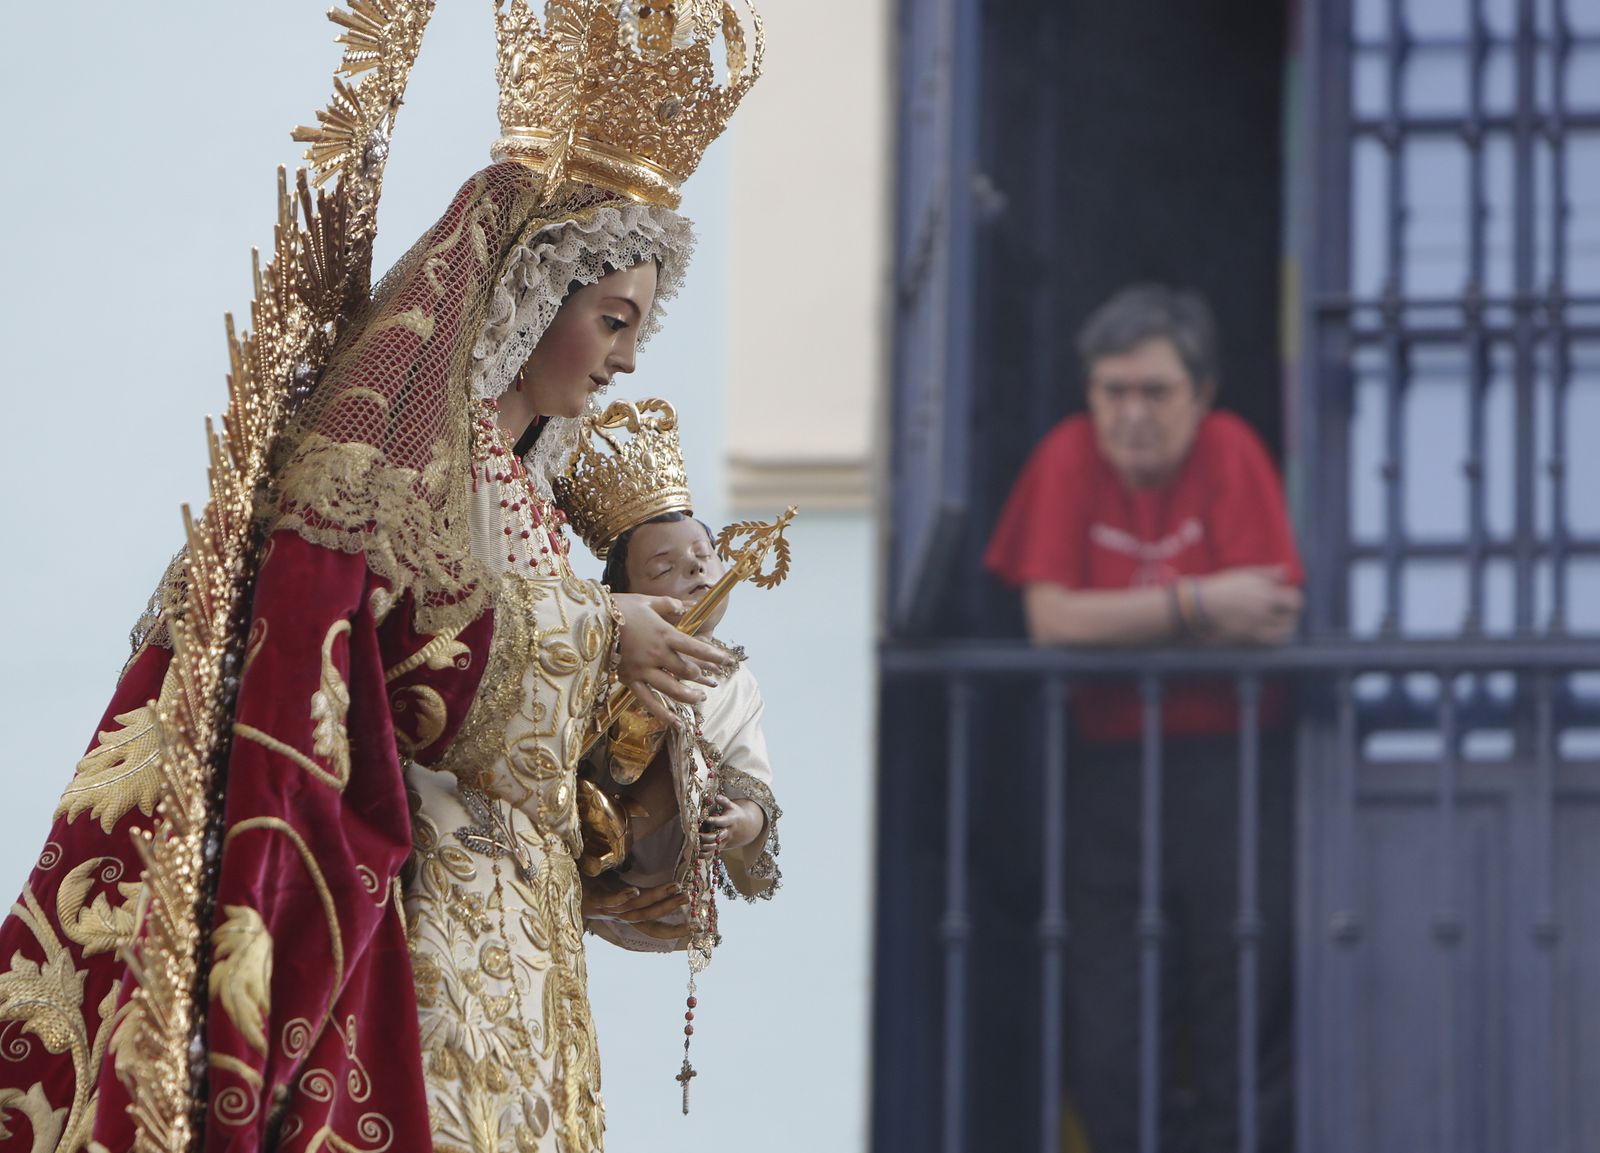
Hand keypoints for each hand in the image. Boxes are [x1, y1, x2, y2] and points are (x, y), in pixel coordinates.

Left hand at [582, 877, 687, 924]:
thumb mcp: (611, 885)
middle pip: (648, 916)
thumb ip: (628, 885)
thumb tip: (644, 876)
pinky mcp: (594, 899)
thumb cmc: (587, 883)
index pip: (650, 925)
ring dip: (657, 898)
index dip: (670, 929)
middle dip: (670, 908)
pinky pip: (610, 900)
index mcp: (623, 912)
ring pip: (636, 907)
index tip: (693, 928)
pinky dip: (622, 897)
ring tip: (676, 887)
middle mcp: (617, 914)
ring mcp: (606, 908)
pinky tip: (634, 889)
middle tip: (689, 898)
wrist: (558, 885)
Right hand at [612, 594, 736, 725]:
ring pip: (672, 689)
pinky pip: (647, 700)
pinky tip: (674, 722)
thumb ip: (669, 606)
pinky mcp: (628, 679)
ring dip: (689, 696)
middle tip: (714, 681)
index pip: (696, 648)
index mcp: (664, 634)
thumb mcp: (647, 601)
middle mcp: (657, 654)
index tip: (728, 661)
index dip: (714, 656)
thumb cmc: (620, 607)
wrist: (589, 620)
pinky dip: (662, 713)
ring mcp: (643, 669)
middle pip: (687, 671)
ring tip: (700, 698)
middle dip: (703, 677)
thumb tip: (685, 607)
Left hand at [697, 794, 763, 856]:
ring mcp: (724, 840)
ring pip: (714, 847)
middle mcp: (727, 832)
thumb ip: (724, 801)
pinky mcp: (721, 847)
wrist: (747, 827)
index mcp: (730, 821)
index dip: (715, 821)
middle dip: (706, 837)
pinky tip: (696, 853)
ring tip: (693, 844)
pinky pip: (713, 853)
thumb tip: (716, 796)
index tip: (706, 819)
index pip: (722, 821)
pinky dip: (704, 854)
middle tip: (695, 834)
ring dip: (704, 847)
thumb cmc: (735, 814)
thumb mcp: (732, 806)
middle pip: (717, 836)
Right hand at [1194, 566, 1302, 644]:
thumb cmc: (1223, 587)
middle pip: (1292, 617)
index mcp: (1265, 592)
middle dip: (1291, 615)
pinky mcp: (1249, 636)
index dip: (1295, 600)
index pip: (1295, 600)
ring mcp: (1257, 625)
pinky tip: (1270, 634)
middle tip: (1286, 614)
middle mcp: (1264, 610)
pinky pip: (1271, 641)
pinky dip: (1276, 638)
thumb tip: (1286, 571)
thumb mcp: (1245, 574)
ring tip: (1280, 625)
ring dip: (1286, 628)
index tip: (1288, 599)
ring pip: (1284, 632)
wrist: (1201, 606)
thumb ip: (1268, 573)